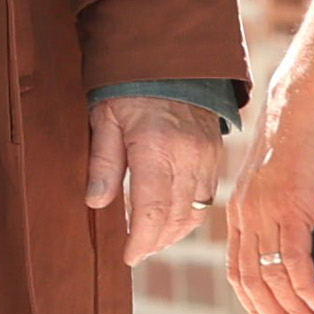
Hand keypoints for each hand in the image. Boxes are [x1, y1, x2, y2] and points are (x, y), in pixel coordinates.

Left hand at [85, 95, 222, 265]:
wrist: (171, 57)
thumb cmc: (129, 86)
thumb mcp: (105, 118)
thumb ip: (103, 162)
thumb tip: (96, 203)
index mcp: (157, 147)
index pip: (152, 210)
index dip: (141, 240)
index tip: (128, 257)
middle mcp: (188, 156)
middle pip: (176, 217)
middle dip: (155, 241)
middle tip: (136, 253)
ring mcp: (207, 156)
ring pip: (196, 211)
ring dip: (174, 232)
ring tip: (150, 240)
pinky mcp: (216, 154)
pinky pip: (207, 196)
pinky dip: (189, 214)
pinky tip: (170, 218)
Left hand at [227, 92, 313, 313]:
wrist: (299, 111)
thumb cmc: (294, 148)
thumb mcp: (276, 189)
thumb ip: (276, 219)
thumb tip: (288, 246)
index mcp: (239, 217)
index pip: (238, 274)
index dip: (254, 307)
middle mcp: (246, 219)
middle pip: (251, 283)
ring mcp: (266, 214)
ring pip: (271, 276)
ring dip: (291, 309)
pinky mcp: (290, 208)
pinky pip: (292, 257)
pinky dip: (302, 285)